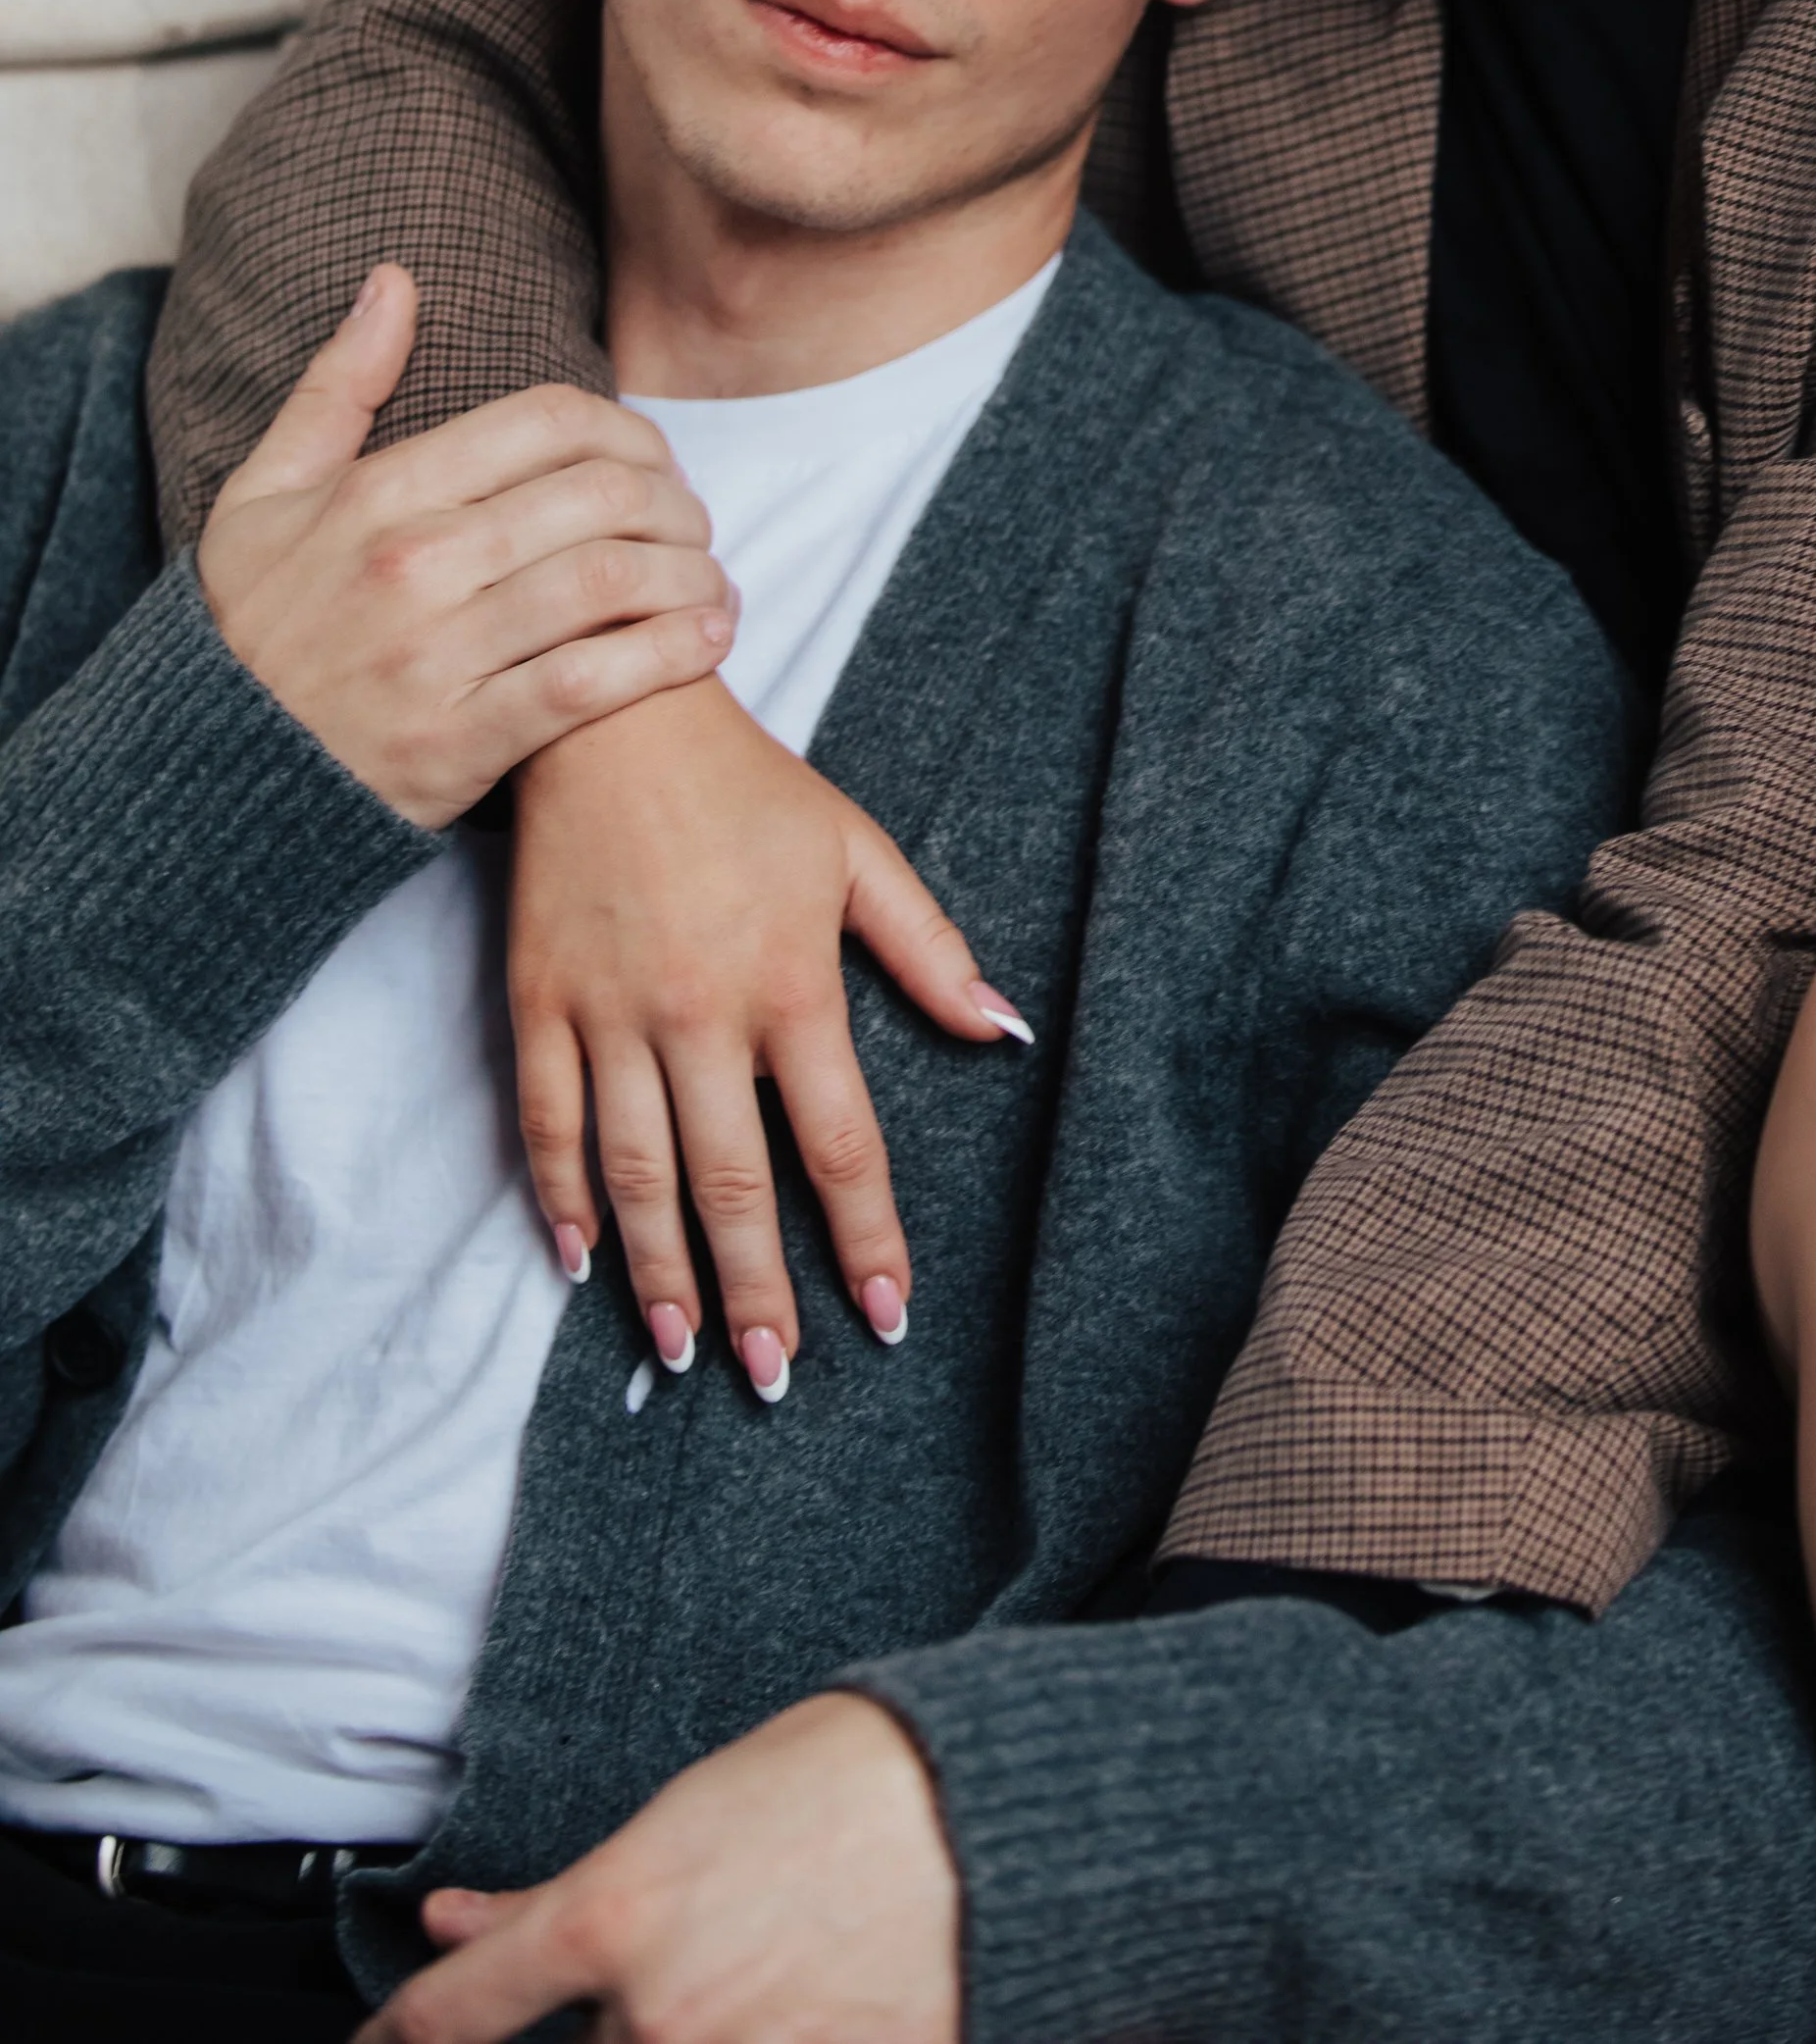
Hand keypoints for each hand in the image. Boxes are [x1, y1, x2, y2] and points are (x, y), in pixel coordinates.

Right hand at [199, 266, 735, 831]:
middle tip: (695, 525)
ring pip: (611, 583)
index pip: (549, 421)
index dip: (628, 432)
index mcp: (377, 493)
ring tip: (712, 582)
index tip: (651, 463)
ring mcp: (438, 655)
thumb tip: (396, 280)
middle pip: (600, 496)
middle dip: (675, 504)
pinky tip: (707, 639)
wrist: (208, 772)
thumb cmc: (250, 625)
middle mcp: (413, 563)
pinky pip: (594, 681)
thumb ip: (338, 386)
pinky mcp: (462, 742)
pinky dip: (671, 653)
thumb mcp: (264, 494)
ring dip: (690, 576)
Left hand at [357, 1693, 959, 2043]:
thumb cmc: (845, 1780)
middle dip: (613, 2022)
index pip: (450, 2018)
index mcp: (615, 1919)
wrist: (996, 1815)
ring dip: (683, 2029)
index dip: (393, 2041)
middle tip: (696, 1955)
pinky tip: (796, 1999)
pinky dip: (754, 2036)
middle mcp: (657, 2021)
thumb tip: (453, 1927)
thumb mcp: (681, 1815)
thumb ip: (557, 1896)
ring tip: (764, 1967)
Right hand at [511, 678, 1032, 1381]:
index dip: (866, 1238)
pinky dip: (560, 1199)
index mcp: (790, 981)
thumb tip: (1006, 1033)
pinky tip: (581, 1262)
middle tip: (775, 1374)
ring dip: (662, 1270)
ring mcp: (609, 1012)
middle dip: (758, 1292)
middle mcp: (698, 1012)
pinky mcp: (537, 1001)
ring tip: (682, 1348)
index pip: (839, 1142)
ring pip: (636, 1173)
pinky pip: (546, 1123)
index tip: (887, 1317)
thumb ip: (930, 950)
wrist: (610, 714)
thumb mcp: (857, 851)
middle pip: (735, 1183)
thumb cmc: (747, 787)